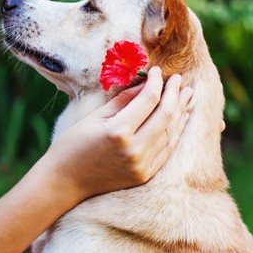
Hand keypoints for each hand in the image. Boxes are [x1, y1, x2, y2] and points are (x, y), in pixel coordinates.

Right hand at [43, 67, 192, 202]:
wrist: (65, 182)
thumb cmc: (73, 145)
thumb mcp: (94, 118)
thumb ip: (122, 101)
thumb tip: (144, 84)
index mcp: (118, 131)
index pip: (148, 100)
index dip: (156, 82)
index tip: (157, 71)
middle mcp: (134, 149)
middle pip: (165, 115)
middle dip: (175, 94)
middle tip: (179, 79)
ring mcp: (142, 165)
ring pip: (170, 133)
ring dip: (180, 111)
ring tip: (187, 94)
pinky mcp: (145, 175)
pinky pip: (167, 150)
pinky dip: (176, 132)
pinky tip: (181, 118)